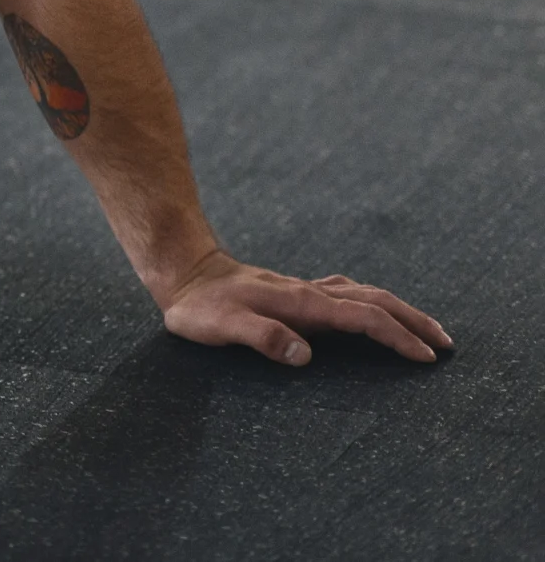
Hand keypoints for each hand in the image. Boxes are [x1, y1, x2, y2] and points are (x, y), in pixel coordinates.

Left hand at [159, 249, 450, 365]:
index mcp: (302, 303)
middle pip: (376, 301)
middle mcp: (311, 293)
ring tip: (427, 330)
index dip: (397, 336)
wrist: (184, 273)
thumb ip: (262, 338)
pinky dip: (374, 303)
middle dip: (413, 321)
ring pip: (366, 294)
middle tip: (447, 344)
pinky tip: (376, 311)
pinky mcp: (298, 292)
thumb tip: (305, 355)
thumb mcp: (222, 327)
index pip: (363, 318)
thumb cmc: (200, 307)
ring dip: (400, 310)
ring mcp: (306, 290)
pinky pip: (349, 293)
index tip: (426, 356)